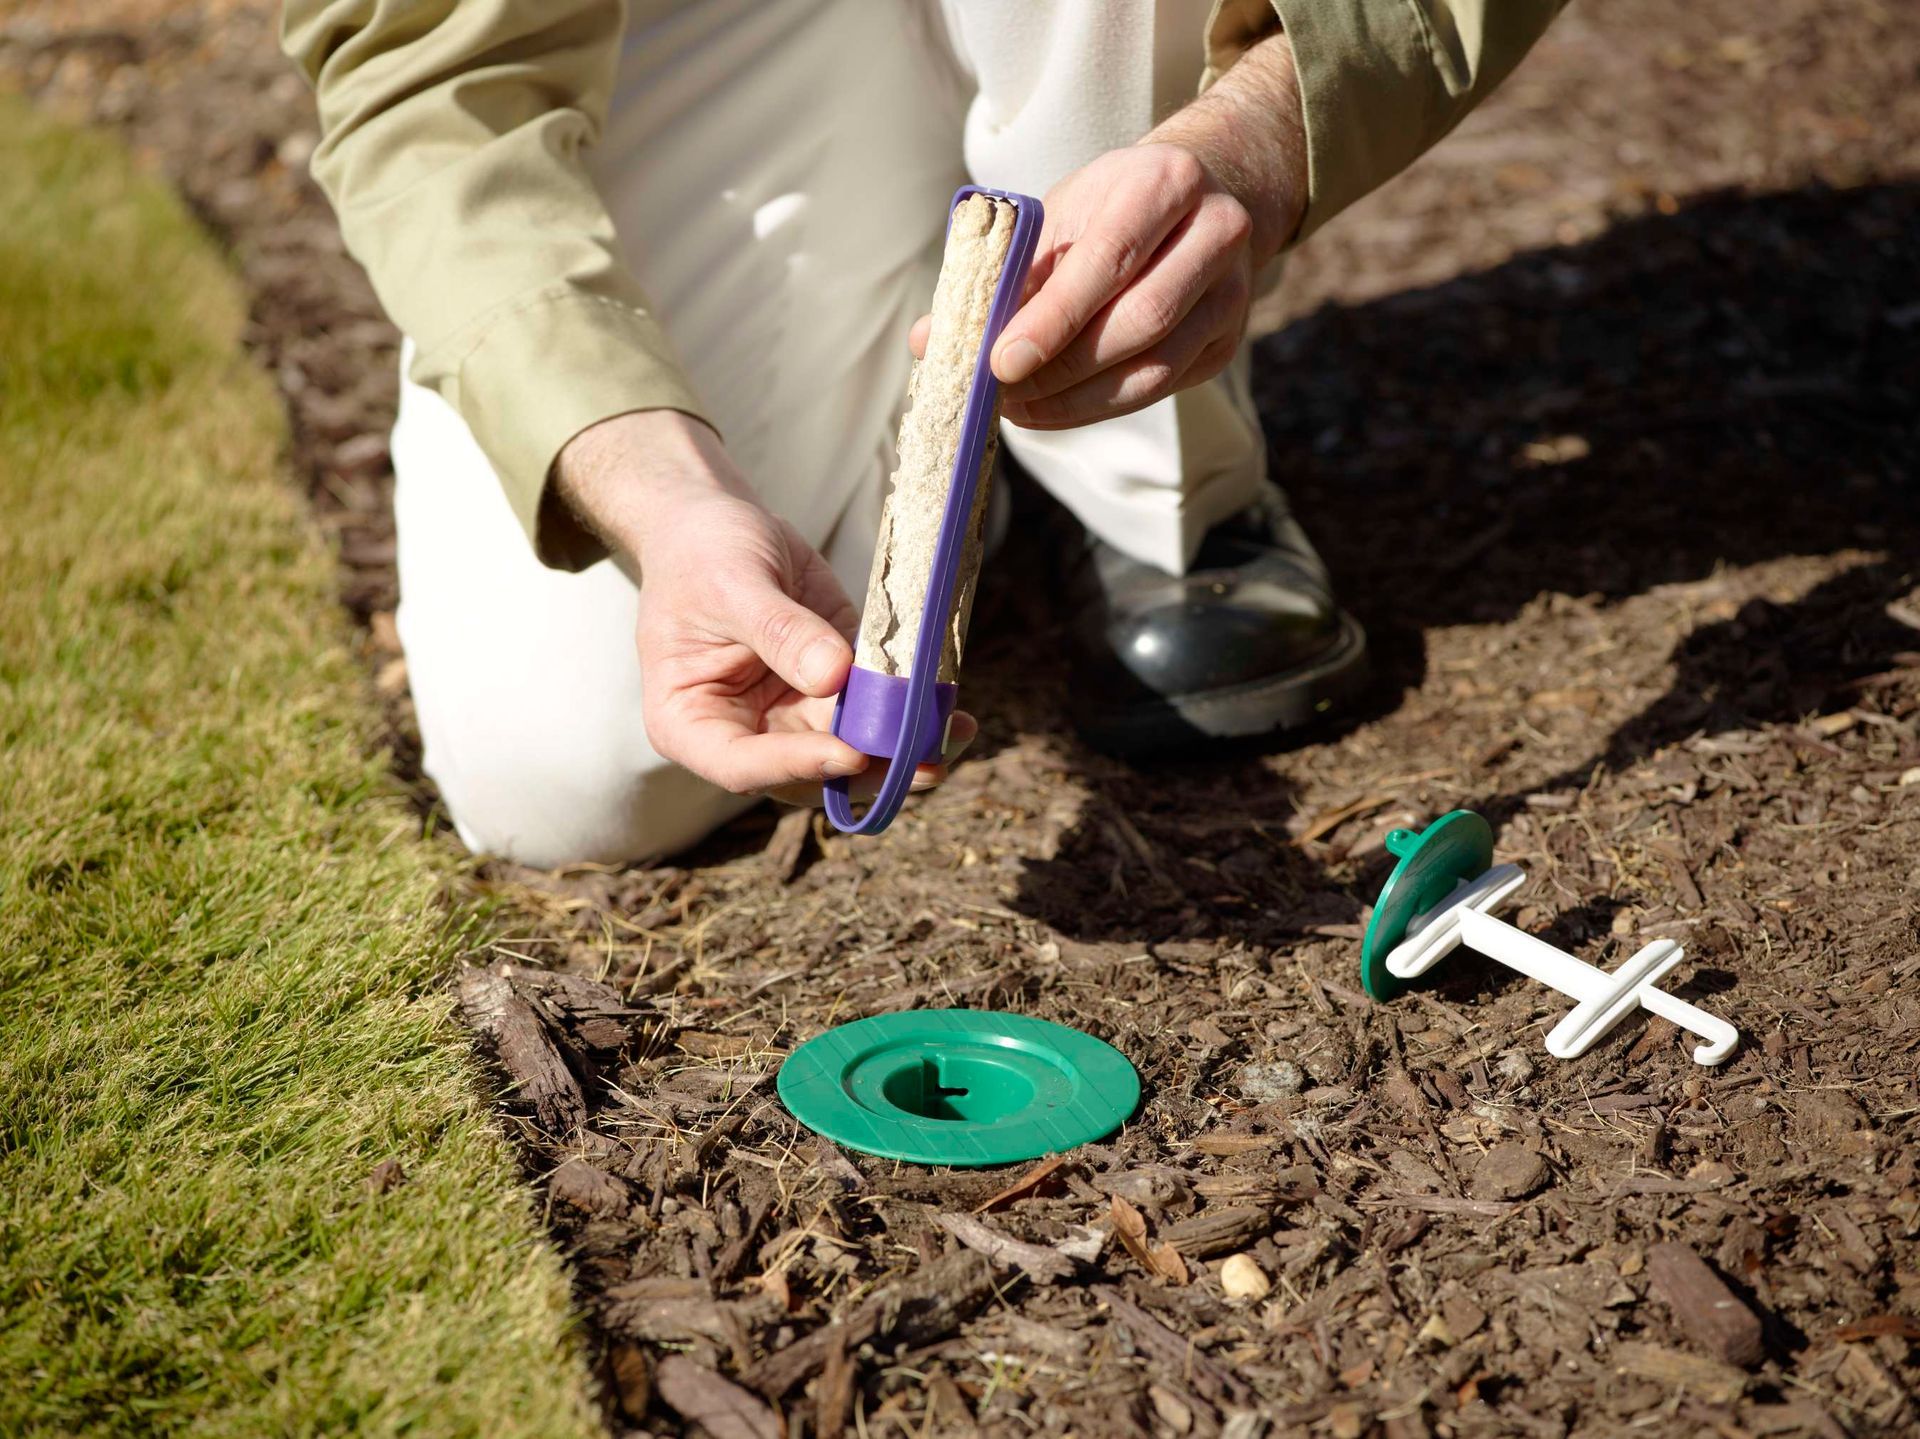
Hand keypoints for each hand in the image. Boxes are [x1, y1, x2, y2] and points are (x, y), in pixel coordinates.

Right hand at [555, 411, 973, 804]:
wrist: (718, 523)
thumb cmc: (701, 553)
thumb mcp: (733, 584)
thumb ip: (779, 631)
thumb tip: (835, 677)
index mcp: (690, 722)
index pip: (741, 764)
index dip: (797, 766)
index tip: (851, 753)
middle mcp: (745, 732)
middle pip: (807, 773)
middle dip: (870, 771)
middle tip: (927, 764)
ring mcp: (792, 715)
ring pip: (851, 752)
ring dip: (903, 750)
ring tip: (952, 734)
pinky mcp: (834, 690)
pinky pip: (873, 711)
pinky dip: (910, 714)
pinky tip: (952, 710)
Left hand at [907, 30, 1306, 430]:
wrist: (1201, 197)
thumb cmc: (1111, 206)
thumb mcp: (1058, 215)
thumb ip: (1001, 273)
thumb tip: (928, 340)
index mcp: (1167, 181)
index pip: (1108, 259)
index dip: (1052, 319)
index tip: (999, 362)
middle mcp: (1216, 232)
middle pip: (1140, 320)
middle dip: (1062, 368)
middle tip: (1001, 394)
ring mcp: (1233, 292)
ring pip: (1156, 366)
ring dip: (1078, 400)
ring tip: (1018, 409)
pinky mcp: (1227, 341)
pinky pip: (1161, 387)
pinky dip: (1100, 405)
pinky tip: (1054, 408)